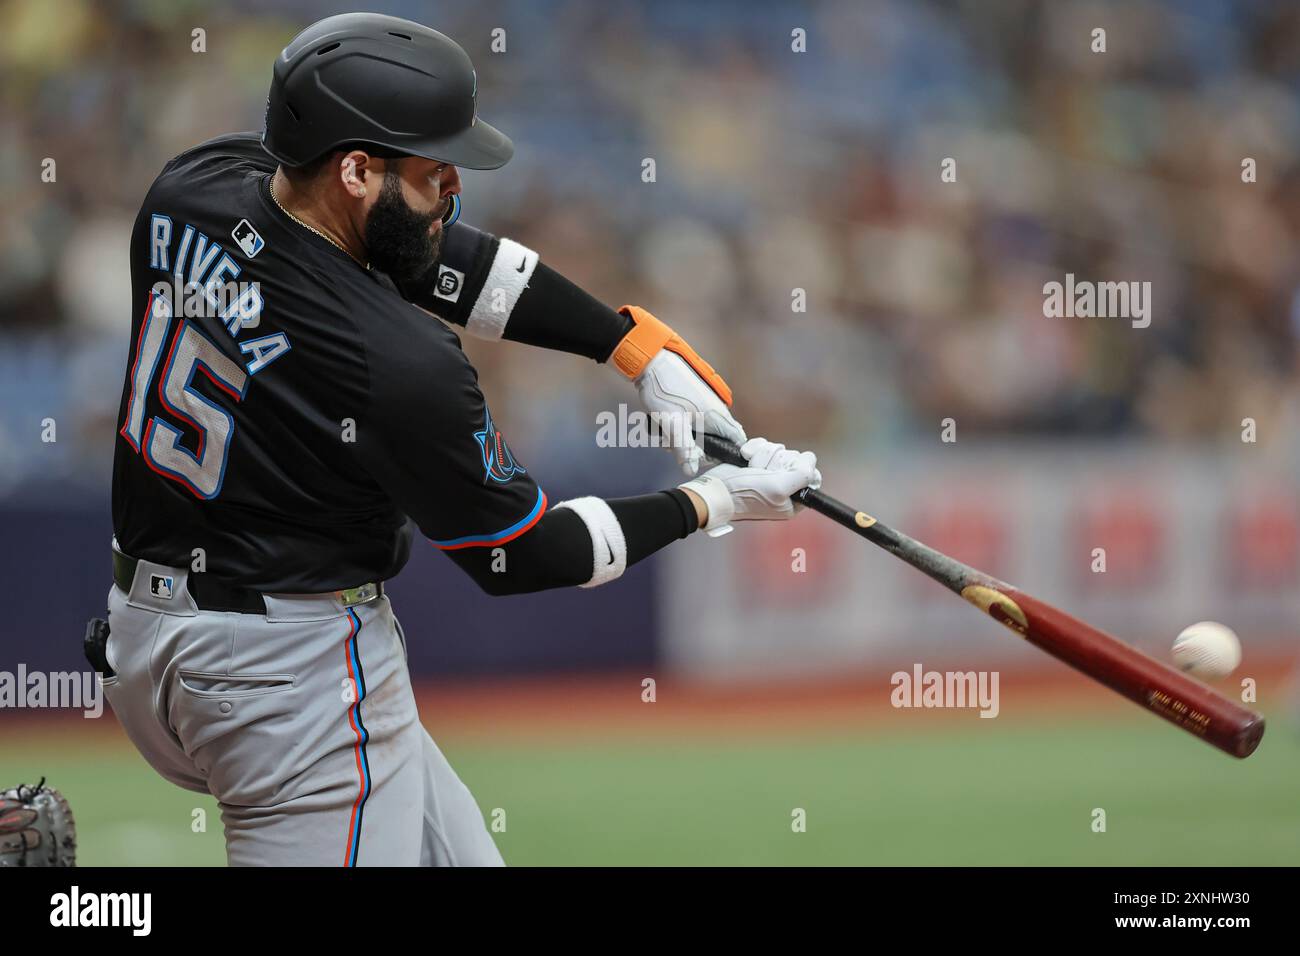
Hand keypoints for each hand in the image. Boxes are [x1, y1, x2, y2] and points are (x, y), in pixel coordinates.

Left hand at [608, 305, 746, 475]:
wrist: (653, 363)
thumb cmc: (665, 392)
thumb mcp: (673, 425)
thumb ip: (684, 449)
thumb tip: (692, 469)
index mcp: (717, 416)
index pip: (737, 440)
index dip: (727, 453)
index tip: (708, 459)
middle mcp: (716, 410)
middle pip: (716, 440)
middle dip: (697, 449)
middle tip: (676, 448)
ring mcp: (705, 405)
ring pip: (702, 432)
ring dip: (686, 439)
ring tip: (666, 437)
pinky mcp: (694, 402)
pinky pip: (693, 422)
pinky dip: (681, 428)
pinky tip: (665, 427)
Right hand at [678, 438, 820, 536]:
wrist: (715, 490)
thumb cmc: (744, 494)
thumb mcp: (779, 488)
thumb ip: (802, 475)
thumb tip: (811, 459)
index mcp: (793, 500)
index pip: (811, 475)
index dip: (799, 467)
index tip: (784, 471)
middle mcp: (783, 488)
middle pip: (794, 460)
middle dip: (776, 461)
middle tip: (763, 473)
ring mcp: (769, 475)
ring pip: (778, 450)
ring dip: (763, 456)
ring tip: (751, 468)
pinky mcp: (756, 463)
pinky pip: (764, 446)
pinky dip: (754, 448)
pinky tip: (745, 459)